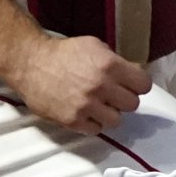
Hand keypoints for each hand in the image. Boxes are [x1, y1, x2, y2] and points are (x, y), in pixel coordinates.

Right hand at [14, 34, 148, 133]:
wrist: (32, 64)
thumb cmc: (65, 53)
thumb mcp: (96, 46)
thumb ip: (118, 61)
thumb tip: (136, 73)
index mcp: (110, 65)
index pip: (144, 84)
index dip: (138, 85)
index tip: (131, 85)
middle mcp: (101, 86)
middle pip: (132, 104)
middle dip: (124, 99)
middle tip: (112, 95)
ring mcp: (87, 105)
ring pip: (116, 120)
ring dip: (109, 113)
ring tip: (98, 105)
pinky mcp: (73, 120)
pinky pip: (96, 130)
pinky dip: (93, 123)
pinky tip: (85, 112)